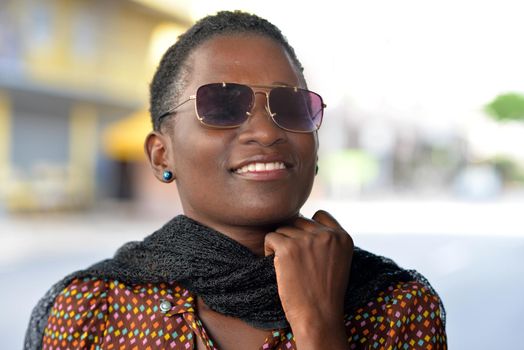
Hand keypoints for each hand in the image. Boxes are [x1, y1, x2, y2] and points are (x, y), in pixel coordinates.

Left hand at [264, 210, 352, 348]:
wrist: (318, 316)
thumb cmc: (325, 292)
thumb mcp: (337, 261)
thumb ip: (327, 240)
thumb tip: (299, 219)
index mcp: (342, 237)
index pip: (320, 215)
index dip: (308, 228)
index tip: (306, 248)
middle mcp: (327, 234)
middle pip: (299, 221)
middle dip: (293, 237)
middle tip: (295, 261)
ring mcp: (307, 239)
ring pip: (283, 229)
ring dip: (281, 244)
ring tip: (288, 266)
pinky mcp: (288, 247)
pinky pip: (270, 237)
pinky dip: (269, 250)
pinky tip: (278, 266)